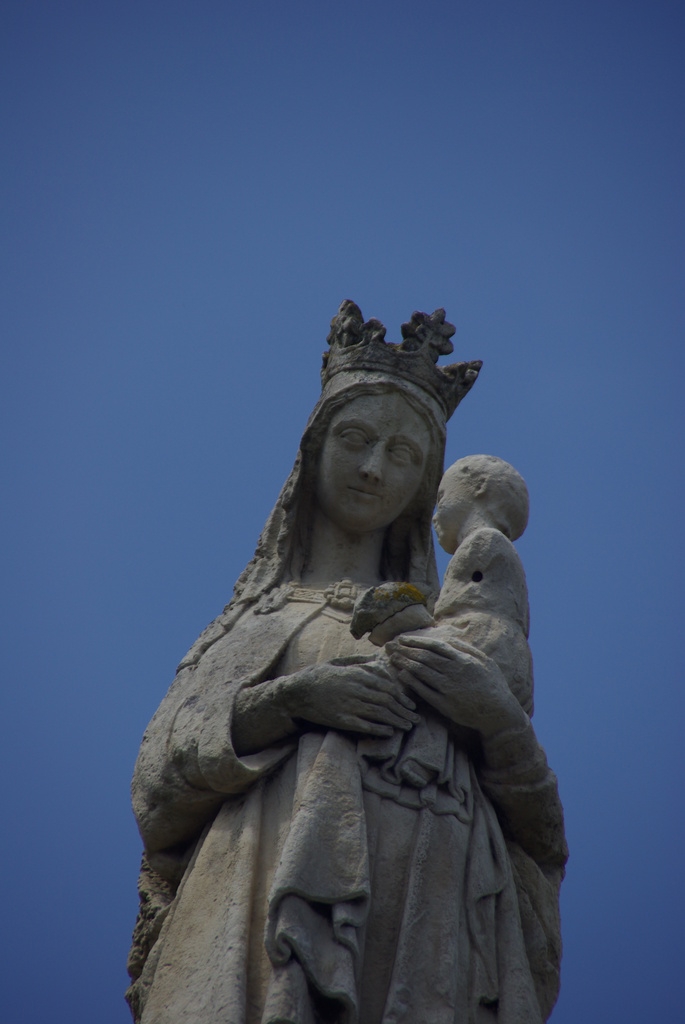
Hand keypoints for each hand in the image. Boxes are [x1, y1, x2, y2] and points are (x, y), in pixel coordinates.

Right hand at [283, 660, 420, 737]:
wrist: (297, 691)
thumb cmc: (319, 675)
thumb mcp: (339, 662)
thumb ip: (359, 661)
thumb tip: (378, 659)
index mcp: (356, 674)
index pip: (386, 686)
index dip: (401, 696)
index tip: (411, 704)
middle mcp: (355, 689)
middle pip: (386, 701)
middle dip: (403, 710)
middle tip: (415, 718)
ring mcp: (348, 705)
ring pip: (379, 713)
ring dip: (396, 721)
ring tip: (407, 727)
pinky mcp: (340, 719)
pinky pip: (364, 725)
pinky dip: (378, 729)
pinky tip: (389, 732)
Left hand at [386, 634, 525, 737]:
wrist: (498, 713)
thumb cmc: (493, 684)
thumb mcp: (485, 661)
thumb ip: (466, 648)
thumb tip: (448, 637)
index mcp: (463, 660)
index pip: (434, 646)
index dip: (416, 641)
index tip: (402, 638)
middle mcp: (454, 673)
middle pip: (424, 658)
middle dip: (405, 650)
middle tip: (390, 646)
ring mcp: (449, 689)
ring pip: (421, 673)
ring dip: (405, 664)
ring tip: (393, 658)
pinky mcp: (445, 705)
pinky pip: (424, 691)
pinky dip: (412, 682)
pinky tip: (402, 675)